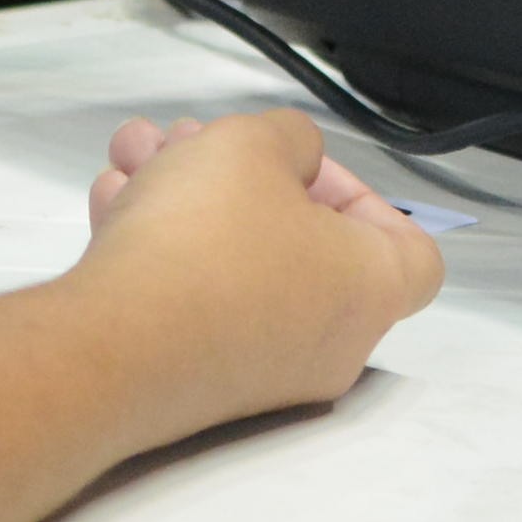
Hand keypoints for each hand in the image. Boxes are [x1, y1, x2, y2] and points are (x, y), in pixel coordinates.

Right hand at [71, 106, 443, 431]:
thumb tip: (291, 158)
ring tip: (138, 158)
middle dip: (240, 175)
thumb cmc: (202, 250)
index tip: (305, 167)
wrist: (110, 349)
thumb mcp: (253, 144)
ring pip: (237, 263)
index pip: (411, 249)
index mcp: (370, 290)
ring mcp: (261, 372)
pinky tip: (116, 205)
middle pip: (300, 242)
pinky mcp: (199, 385)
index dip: (362, 194)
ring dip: (189, 200)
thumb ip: (288, 136)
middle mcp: (327, 342)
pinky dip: (166, 250)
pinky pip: (197, 302)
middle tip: (195, 142)